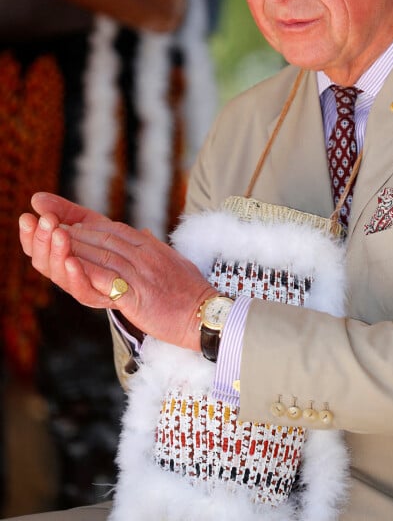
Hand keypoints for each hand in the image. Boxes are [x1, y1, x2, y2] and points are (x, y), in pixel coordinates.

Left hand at [19, 192, 215, 351]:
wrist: (207, 315)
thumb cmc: (192, 292)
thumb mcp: (175, 262)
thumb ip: (156, 248)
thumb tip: (145, 236)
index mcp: (150, 246)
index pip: (113, 227)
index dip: (84, 221)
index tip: (61, 216)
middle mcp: (144, 254)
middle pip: (102, 238)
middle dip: (73, 232)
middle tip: (46, 228)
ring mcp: (141, 273)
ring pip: (101, 254)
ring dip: (74, 248)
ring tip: (52, 243)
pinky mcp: (137, 294)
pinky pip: (107, 280)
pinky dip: (86, 272)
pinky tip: (69, 267)